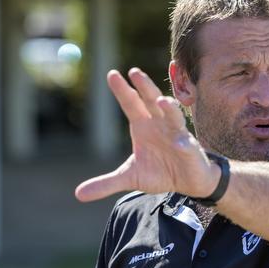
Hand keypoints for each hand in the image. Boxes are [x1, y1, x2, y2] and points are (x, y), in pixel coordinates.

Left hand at [75, 68, 219, 201]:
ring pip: (173, 116)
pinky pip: (186, 145)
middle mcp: (160, 124)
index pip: (131, 103)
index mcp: (143, 126)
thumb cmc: (161, 172)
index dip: (122, 90)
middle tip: (135, 72)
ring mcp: (177, 135)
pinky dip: (183, 144)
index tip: (112, 74)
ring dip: (168, 108)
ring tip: (162, 101)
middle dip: (145, 87)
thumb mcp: (130, 177)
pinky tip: (179, 143)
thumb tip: (78, 194)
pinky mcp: (190, 150)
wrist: (188, 182)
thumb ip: (106, 182)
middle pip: (151, 101)